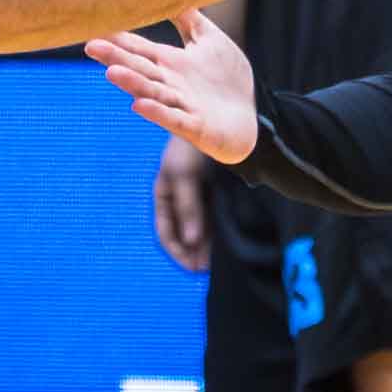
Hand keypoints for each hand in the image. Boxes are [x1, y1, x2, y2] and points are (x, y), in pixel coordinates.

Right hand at [88, 4, 258, 165]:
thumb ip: (190, 19)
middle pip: (139, 69)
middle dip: (116, 58)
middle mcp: (169, 83)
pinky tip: (139, 106)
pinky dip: (158, 113)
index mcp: (170, 63)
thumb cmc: (227, 80)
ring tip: (111, 72)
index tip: (94, 25)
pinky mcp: (196, 126)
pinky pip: (175, 119)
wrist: (247, 118)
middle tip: (91, 46)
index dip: (119, 38)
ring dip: (133, 83)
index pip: (139, 48)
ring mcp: (181, 105)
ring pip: (153, 92)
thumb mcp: (210, 41)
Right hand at [152, 129, 211, 271]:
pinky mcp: (215, 192)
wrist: (212, 120)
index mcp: (163, 196)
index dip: (177, 252)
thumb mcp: (184, 176)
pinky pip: (214, 218)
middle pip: (184, 235)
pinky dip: (218, 233)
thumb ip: (188, 208)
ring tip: (219, 263)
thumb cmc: (189, 146)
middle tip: (207, 270)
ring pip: (200, 229)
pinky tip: (228, 244)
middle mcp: (179, 199)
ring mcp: (197, 196)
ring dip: (206, 247)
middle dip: (194, 254)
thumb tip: (191, 241)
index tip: (192, 267)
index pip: (165, 233)